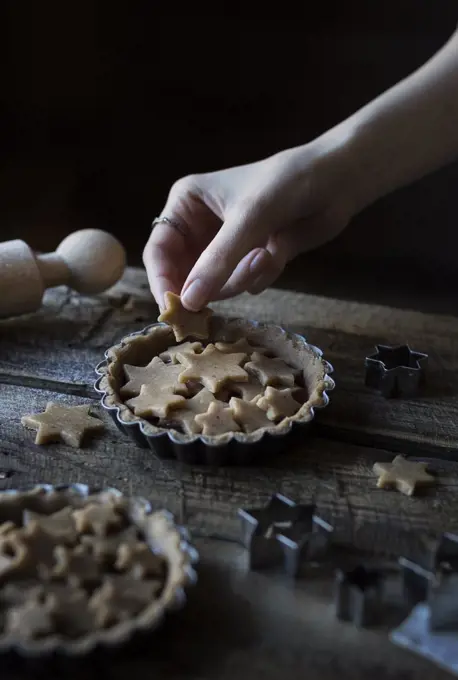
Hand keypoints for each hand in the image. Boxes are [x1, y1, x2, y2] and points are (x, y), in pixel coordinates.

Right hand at [143, 138, 357, 310]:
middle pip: (185, 275)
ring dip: (241, 277)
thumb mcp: (248, 219)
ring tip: (265, 255)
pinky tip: (277, 252)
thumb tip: (187, 302)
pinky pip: (243, 284)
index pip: (159, 251)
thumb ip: (217, 262)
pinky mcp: (249, 259)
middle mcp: (200, 227)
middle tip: (226, 294)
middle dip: (211, 283)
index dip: (163, 281)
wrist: (336, 182)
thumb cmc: (286, 184)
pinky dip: (261, 275)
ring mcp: (226, 246)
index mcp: (186, 204)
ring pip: (216, 285)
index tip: (174, 310)